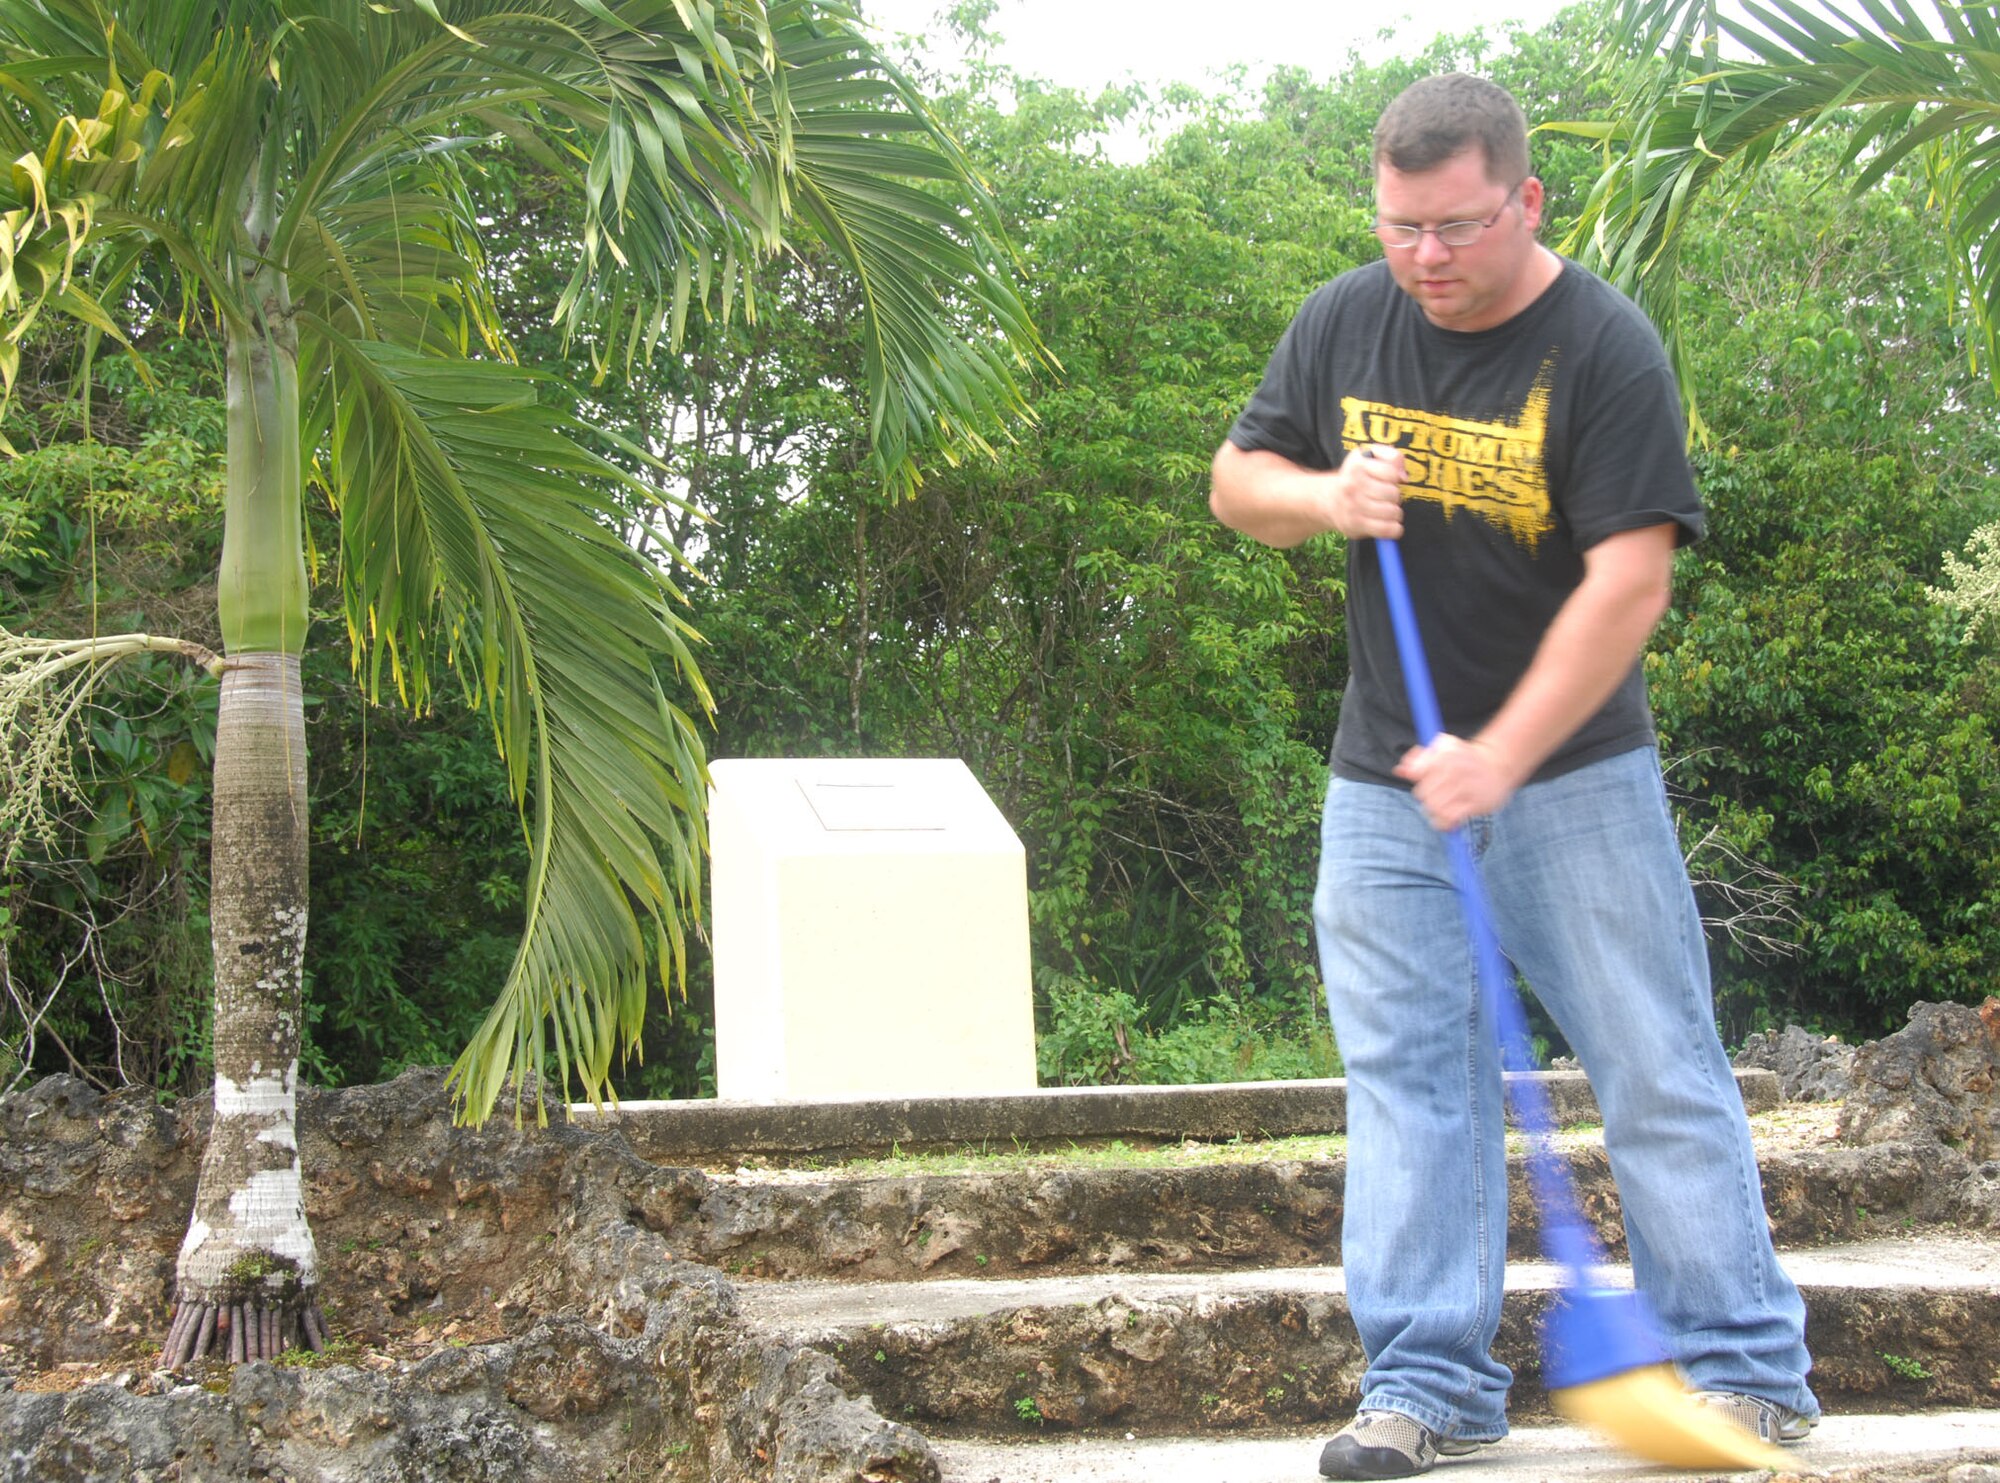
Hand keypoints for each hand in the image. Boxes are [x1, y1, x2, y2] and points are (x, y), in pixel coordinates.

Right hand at [1330, 443, 1405, 539]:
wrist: (1329, 499)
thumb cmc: (1357, 477)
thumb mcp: (1371, 456)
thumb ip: (1393, 457)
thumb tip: (1403, 477)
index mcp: (1356, 466)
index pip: (1392, 473)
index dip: (1396, 477)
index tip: (1390, 479)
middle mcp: (1352, 486)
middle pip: (1393, 494)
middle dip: (1395, 496)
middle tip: (1386, 497)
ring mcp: (1352, 507)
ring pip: (1391, 512)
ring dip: (1395, 512)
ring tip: (1387, 509)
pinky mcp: (1355, 525)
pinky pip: (1385, 529)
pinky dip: (1394, 529)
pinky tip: (1391, 525)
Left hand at [1394, 734, 1519, 830]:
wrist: (1498, 765)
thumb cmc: (1464, 758)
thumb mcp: (1443, 749)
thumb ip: (1419, 758)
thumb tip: (1400, 771)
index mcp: (1445, 754)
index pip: (1417, 772)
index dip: (1417, 778)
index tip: (1425, 779)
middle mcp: (1456, 769)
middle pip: (1423, 793)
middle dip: (1425, 797)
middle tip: (1435, 795)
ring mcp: (1467, 786)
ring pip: (1434, 807)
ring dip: (1433, 812)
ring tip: (1439, 808)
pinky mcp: (1476, 803)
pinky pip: (1450, 819)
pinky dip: (1443, 823)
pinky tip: (1446, 819)